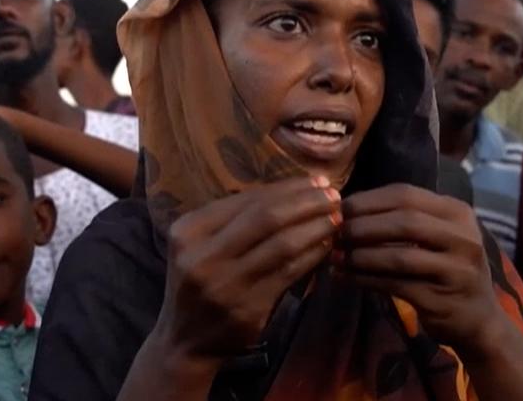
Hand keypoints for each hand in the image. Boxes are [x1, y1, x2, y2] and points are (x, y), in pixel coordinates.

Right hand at [152, 176, 341, 359]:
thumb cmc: (199, 284)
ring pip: (282, 244)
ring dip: (315, 227)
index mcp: (187, 231)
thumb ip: (232, 222)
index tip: (315, 181)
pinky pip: (289, 273)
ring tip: (336, 217)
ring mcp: (225, 284)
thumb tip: (290, 192)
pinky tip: (326, 246)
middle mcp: (202, 255)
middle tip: (333, 195)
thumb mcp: (198, 247)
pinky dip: (312, 255)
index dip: (286, 187)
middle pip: (266, 217)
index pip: (246, 199)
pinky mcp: (247, 308)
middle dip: (306, 202)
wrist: (185, 341)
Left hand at [339, 183, 505, 350]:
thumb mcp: (438, 235)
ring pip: (399, 256)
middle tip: (335, 234)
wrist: (478, 319)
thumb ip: (405, 218)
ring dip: (360, 256)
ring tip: (335, 257)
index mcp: (458, 212)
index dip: (368, 200)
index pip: (406, 194)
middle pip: (404, 221)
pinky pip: (395, 285)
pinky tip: (346, 277)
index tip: (340, 209)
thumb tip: (348, 209)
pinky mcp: (441, 299)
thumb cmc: (448, 269)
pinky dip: (365, 280)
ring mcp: (455, 270)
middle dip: (362, 226)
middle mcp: (462, 238)